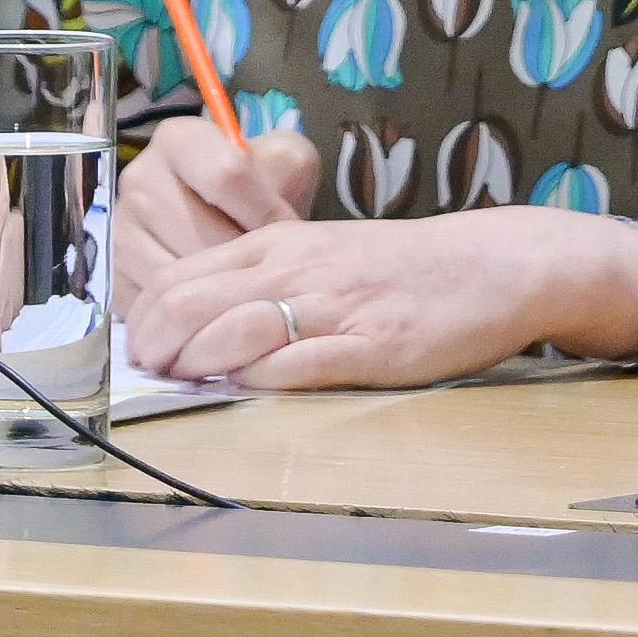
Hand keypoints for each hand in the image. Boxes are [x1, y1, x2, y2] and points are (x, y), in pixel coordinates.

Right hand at [114, 118, 316, 313]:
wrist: (228, 217)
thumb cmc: (260, 183)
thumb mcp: (286, 161)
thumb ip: (287, 174)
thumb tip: (272, 220)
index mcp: (179, 140)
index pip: (226, 174)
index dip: (265, 209)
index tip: (287, 228)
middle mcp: (139, 178)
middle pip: (200, 230)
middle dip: (243, 254)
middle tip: (269, 265)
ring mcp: (119, 227)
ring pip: (177, 271)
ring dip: (218, 284)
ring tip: (245, 281)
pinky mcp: (113, 272)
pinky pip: (156, 301)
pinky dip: (191, 308)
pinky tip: (217, 299)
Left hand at [127, 205, 637, 388]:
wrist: (498, 265)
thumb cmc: (406, 268)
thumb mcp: (324, 255)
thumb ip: (265, 283)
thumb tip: (195, 328)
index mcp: (281, 245)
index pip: (179, 279)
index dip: (144, 322)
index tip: (139, 354)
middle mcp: (299, 270)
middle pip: (191, 308)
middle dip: (155, 351)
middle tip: (151, 377)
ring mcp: (336, 308)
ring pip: (233, 335)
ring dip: (197, 368)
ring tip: (189, 387)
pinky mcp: (373, 347)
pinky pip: (297, 367)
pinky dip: (260, 382)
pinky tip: (250, 390)